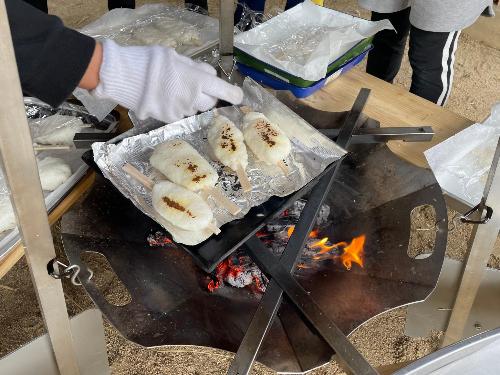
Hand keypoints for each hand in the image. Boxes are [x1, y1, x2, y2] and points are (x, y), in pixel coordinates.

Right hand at [91, 40, 242, 122]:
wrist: (125, 77)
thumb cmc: (151, 61)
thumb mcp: (176, 56)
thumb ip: (195, 68)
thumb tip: (209, 75)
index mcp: (198, 81)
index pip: (224, 91)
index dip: (233, 95)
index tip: (238, 96)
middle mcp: (193, 99)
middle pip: (210, 103)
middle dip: (207, 96)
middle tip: (195, 86)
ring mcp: (181, 111)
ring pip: (195, 109)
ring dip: (192, 102)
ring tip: (175, 91)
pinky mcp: (169, 119)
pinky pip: (181, 115)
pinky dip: (178, 108)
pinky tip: (166, 98)